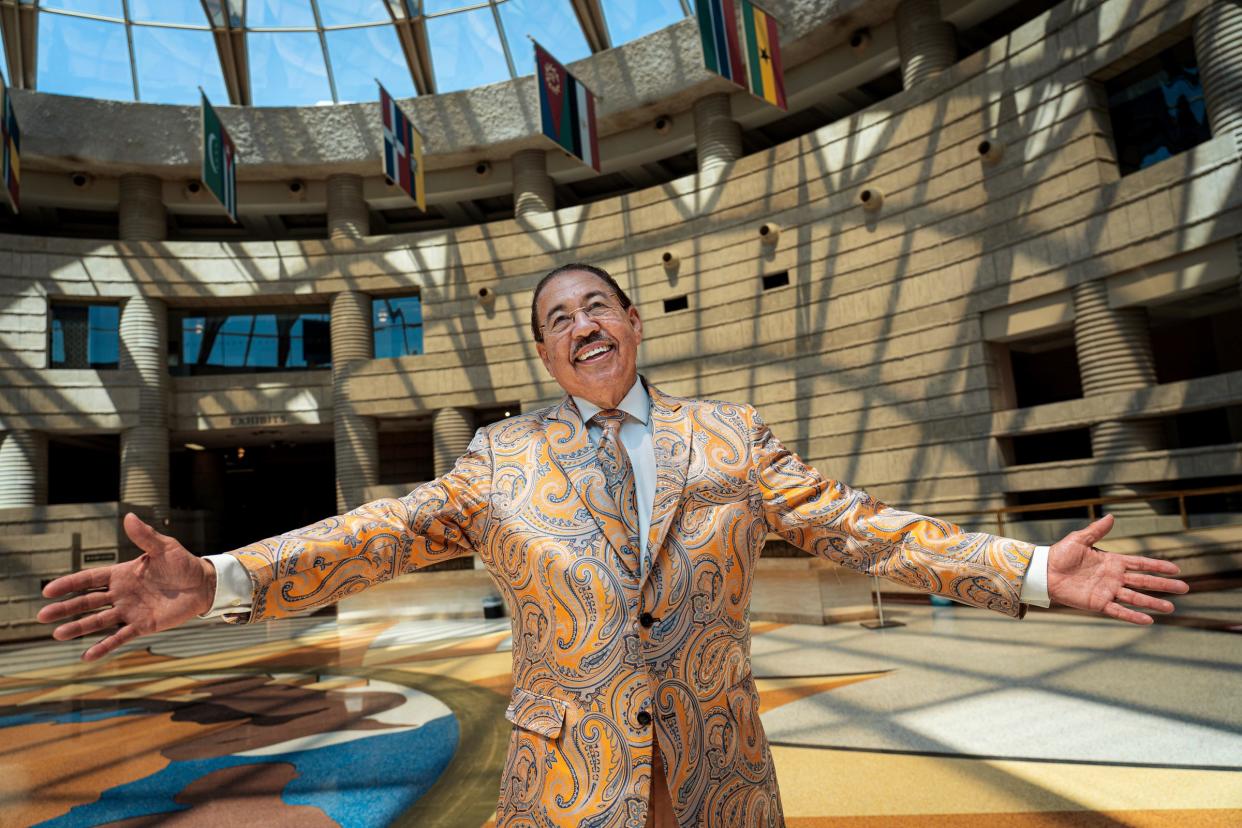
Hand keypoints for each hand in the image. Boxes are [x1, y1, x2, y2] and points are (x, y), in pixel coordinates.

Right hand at [37, 512, 216, 660]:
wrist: (203, 584)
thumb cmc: (182, 564)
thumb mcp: (164, 548)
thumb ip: (145, 537)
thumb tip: (129, 517)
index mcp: (122, 574)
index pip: (89, 580)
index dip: (69, 585)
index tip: (48, 591)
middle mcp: (121, 593)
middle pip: (87, 602)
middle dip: (65, 609)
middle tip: (42, 615)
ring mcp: (130, 610)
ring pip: (99, 621)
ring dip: (79, 627)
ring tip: (58, 634)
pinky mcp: (142, 625)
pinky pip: (120, 637)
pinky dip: (104, 646)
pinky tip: (87, 656)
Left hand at [1047, 513, 1187, 624]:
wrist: (1044, 572)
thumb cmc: (1060, 554)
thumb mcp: (1079, 539)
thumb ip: (1097, 530)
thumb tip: (1111, 516)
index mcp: (1112, 561)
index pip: (1141, 564)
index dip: (1158, 566)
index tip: (1176, 569)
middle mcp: (1114, 577)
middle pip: (1144, 581)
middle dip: (1164, 585)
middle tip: (1185, 588)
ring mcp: (1107, 591)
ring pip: (1136, 598)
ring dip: (1153, 603)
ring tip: (1171, 608)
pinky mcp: (1098, 603)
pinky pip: (1119, 611)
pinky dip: (1133, 615)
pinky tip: (1148, 620)